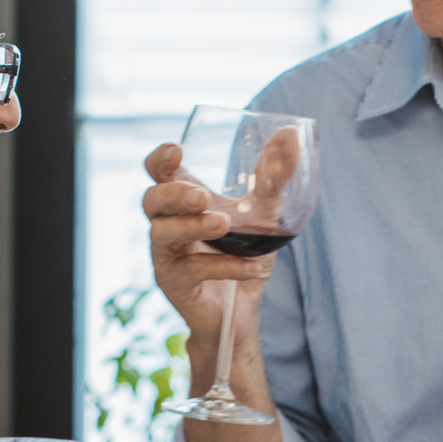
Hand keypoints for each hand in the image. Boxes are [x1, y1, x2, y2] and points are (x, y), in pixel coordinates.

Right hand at [143, 142, 272, 351]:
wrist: (241, 308)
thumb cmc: (244, 252)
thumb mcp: (264, 212)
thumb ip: (274, 175)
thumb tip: (290, 133)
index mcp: (183, 200)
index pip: (157, 172)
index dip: (159, 160)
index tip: (176, 151)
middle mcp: (168, 223)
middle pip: (152, 200)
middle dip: (174, 194)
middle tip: (201, 196)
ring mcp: (167, 254)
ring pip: (163, 233)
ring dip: (192, 227)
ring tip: (222, 225)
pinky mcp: (174, 283)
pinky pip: (193, 270)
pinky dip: (225, 266)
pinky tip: (253, 266)